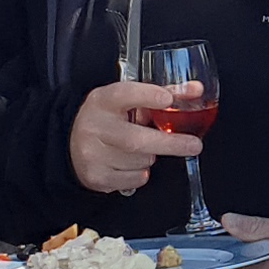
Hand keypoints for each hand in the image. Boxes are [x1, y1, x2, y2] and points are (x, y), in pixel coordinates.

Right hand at [68, 81, 203, 194]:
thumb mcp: (127, 101)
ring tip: (141, 149)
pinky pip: (134, 178)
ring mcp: (92, 153)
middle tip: (193, 145)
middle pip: (137, 139)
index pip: (124, 94)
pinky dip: (141, 173)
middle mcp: (94, 125)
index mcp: (102, 101)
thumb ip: (162, 94)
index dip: (147, 96)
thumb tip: (196, 90)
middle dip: (170, 143)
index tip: (168, 99)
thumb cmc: (109, 119)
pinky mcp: (96, 176)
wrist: (72, 144)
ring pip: (139, 160)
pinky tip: (131, 163)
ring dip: (151, 157)